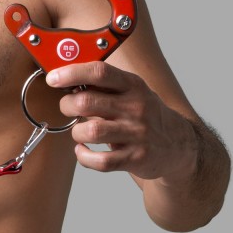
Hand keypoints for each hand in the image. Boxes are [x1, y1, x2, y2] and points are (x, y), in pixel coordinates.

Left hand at [46, 61, 197, 181]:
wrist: (179, 146)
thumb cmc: (144, 114)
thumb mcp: (130, 91)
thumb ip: (102, 85)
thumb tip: (64, 77)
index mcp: (132, 85)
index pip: (99, 72)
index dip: (71, 73)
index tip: (53, 78)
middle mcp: (136, 107)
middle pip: (88, 102)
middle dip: (67, 105)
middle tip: (67, 107)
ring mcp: (137, 134)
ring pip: (91, 131)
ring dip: (76, 132)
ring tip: (80, 132)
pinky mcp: (137, 158)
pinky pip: (100, 161)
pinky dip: (84, 156)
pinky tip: (83, 151)